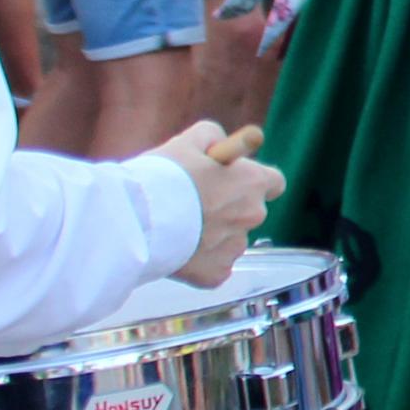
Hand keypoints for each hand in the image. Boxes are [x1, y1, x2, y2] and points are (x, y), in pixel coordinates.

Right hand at [149, 121, 284, 287]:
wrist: (136, 221)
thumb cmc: (162, 178)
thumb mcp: (187, 141)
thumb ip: (211, 137)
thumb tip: (220, 142)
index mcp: (252, 182)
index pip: (274, 182)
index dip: (252, 180)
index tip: (234, 180)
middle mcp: (253, 215)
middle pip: (249, 212)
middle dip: (227, 209)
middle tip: (193, 204)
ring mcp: (235, 247)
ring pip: (230, 240)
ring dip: (212, 235)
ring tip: (178, 226)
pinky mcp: (217, 273)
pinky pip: (213, 265)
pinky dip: (199, 260)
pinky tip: (177, 248)